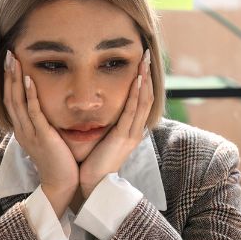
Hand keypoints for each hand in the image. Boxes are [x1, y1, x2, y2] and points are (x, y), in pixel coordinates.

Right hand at [2, 51, 78, 215]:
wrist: (62, 184)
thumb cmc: (58, 162)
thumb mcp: (47, 138)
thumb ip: (44, 124)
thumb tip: (47, 109)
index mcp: (22, 129)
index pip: (11, 100)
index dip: (9, 81)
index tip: (10, 62)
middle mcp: (22, 129)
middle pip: (10, 97)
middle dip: (9, 75)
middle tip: (8, 53)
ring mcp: (30, 133)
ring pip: (18, 102)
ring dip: (16, 79)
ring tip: (15, 60)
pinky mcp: (42, 136)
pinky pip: (34, 112)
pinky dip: (30, 95)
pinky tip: (30, 80)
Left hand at [79, 49, 153, 197]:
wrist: (92, 185)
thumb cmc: (92, 164)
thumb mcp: (102, 140)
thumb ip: (105, 126)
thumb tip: (99, 111)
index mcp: (130, 132)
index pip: (141, 102)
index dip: (143, 82)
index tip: (142, 64)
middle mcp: (135, 132)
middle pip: (147, 98)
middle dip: (147, 75)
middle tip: (148, 54)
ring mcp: (131, 135)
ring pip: (143, 102)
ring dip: (144, 79)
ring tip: (145, 61)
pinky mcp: (123, 138)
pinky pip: (132, 112)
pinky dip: (136, 95)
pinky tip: (137, 80)